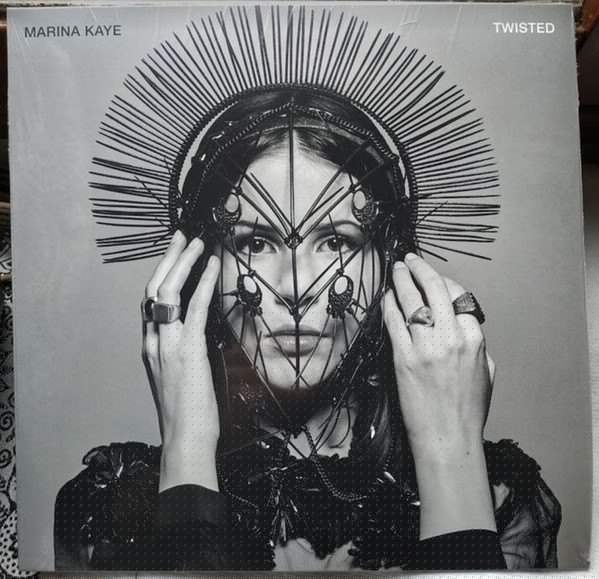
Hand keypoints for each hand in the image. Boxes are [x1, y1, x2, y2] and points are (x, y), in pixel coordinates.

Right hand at [142, 231, 220, 491]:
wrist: (186, 440)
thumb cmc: (188, 412)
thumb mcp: (180, 376)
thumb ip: (182, 351)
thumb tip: (199, 331)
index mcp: (151, 347)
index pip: (152, 303)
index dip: (162, 276)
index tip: (175, 257)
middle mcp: (153, 341)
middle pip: (154, 290)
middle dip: (168, 260)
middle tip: (182, 237)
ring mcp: (167, 345)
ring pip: (167, 292)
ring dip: (182, 263)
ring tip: (195, 242)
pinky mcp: (186, 350)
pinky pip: (193, 308)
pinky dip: (202, 283)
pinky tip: (211, 265)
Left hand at [383, 252, 495, 537]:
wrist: (446, 437)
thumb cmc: (467, 410)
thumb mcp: (486, 374)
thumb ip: (478, 345)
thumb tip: (463, 325)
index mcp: (475, 340)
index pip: (459, 297)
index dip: (445, 282)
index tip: (435, 279)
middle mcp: (451, 338)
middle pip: (434, 289)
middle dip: (421, 269)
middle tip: (410, 259)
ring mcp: (425, 347)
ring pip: (411, 300)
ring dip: (401, 280)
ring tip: (396, 269)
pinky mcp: (403, 358)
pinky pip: (393, 322)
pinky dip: (389, 306)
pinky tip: (386, 297)